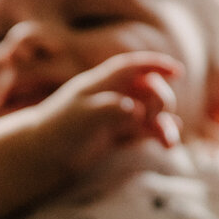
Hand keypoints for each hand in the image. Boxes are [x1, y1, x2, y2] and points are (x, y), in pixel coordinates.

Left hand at [31, 51, 180, 177]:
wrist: (41, 153)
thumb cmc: (58, 129)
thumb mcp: (82, 117)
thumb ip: (109, 110)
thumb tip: (135, 110)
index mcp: (101, 82)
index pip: (132, 67)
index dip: (155, 65)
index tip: (177, 70)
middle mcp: (112, 94)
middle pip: (149, 89)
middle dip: (160, 100)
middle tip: (153, 118)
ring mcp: (116, 114)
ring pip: (150, 112)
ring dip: (163, 123)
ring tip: (168, 141)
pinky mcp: (118, 133)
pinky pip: (146, 130)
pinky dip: (158, 134)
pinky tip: (167, 143)